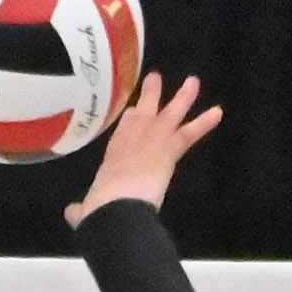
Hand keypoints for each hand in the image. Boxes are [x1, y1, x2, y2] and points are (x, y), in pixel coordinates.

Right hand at [66, 76, 224, 221]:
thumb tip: (74, 213)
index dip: (129, 120)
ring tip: (194, 82)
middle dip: (150, 95)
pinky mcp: (167, 150)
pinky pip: (188, 134)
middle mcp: (131, 142)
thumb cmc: (99, 210)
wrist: (114, 210)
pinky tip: (218, 113)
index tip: (132, 110)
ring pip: (169, 115)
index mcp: (113, 157)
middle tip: (156, 78)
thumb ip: (81, 209)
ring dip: (182, 98)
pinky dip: (203, 123)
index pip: (123, 131)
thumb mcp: (87, 209)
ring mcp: (150, 141)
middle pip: (142, 113)